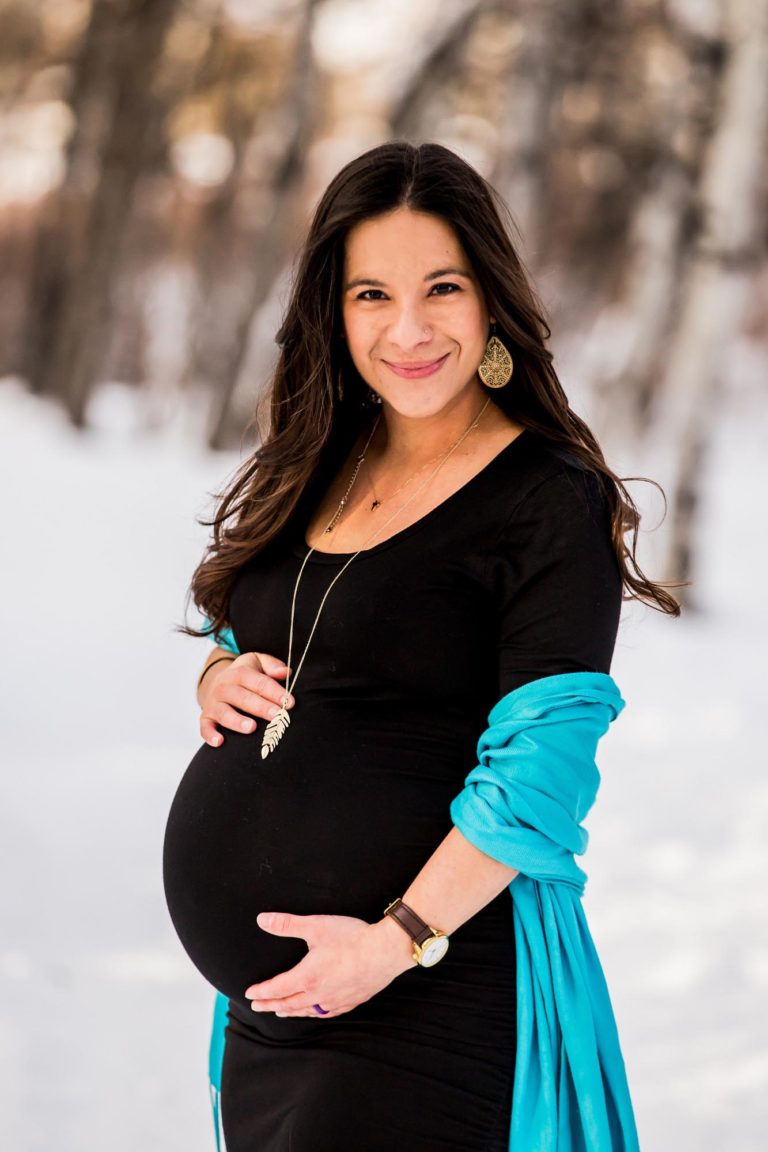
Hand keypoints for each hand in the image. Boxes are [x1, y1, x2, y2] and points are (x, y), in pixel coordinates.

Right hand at [199, 651, 295, 745]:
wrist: (215, 682)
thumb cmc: (245, 675)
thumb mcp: (258, 662)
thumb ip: (272, 665)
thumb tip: (286, 672)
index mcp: (239, 672)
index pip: (258, 682)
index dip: (275, 692)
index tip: (290, 702)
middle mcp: (224, 687)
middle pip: (242, 697)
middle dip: (261, 707)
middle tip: (277, 716)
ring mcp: (213, 703)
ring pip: (223, 712)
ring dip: (237, 720)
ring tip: (252, 728)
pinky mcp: (206, 717)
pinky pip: (205, 726)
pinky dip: (210, 734)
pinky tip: (220, 742)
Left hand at [244, 912, 415, 1017]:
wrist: (385, 952)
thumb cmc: (351, 938)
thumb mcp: (315, 926)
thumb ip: (287, 924)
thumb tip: (262, 920)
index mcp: (307, 977)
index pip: (277, 988)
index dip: (261, 991)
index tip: (249, 993)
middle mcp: (319, 994)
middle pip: (289, 1004)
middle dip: (271, 1005)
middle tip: (258, 1007)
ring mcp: (336, 1000)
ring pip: (308, 1011)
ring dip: (291, 1011)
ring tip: (282, 1011)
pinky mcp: (351, 1001)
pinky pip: (328, 1013)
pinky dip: (315, 1013)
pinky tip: (316, 1011)